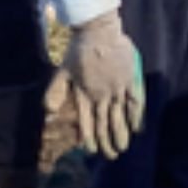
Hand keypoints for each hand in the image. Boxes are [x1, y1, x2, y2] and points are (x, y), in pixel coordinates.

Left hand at [63, 12, 143, 158]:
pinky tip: (138, 129)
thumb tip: (48, 112)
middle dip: (107, 143)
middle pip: (105, 125)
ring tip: (123, 148)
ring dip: (121, 135)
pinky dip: (136, 117)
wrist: (98, 31)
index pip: (87, 124)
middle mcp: (101, 96)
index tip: (92, 152)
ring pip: (119, 118)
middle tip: (111, 155)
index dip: (89, 139)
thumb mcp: (63, 71)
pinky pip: (135, 103)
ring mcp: (117, 89)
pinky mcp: (129, 81)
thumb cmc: (79, 50)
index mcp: (84, 95)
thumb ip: (55, 92)